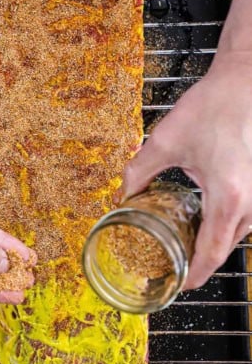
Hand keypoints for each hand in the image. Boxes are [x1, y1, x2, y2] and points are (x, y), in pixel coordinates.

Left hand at [116, 51, 251, 288]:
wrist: (247, 79)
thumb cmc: (215, 105)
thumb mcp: (167, 139)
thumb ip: (140, 170)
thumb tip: (124, 193)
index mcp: (228, 195)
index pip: (212, 251)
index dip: (194, 274)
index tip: (181, 285)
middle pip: (227, 246)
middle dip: (202, 260)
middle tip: (177, 264)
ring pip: (239, 232)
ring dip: (215, 240)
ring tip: (188, 241)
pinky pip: (247, 215)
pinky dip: (228, 222)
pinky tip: (209, 213)